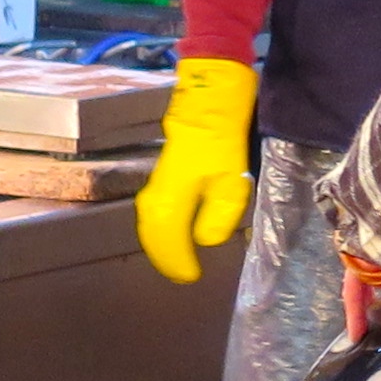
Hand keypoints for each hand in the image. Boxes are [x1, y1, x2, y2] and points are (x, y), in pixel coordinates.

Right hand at [135, 56, 258, 283]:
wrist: (208, 105)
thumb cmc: (222, 143)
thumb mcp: (231, 184)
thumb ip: (219, 217)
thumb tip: (205, 239)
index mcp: (172, 201)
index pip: (169, 242)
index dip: (179, 262)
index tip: (192, 276)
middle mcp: (156, 196)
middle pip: (153, 236)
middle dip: (166, 258)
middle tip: (182, 274)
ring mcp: (154, 185)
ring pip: (149, 224)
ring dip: (160, 245)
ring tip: (174, 259)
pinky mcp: (159, 177)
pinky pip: (152, 213)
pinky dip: (159, 229)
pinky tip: (170, 232)